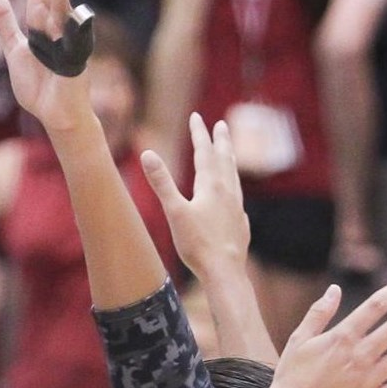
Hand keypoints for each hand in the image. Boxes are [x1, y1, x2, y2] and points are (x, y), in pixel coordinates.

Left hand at [0, 0, 94, 134]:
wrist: (55, 116)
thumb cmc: (39, 85)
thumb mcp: (13, 48)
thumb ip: (3, 19)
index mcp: (40, 19)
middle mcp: (55, 23)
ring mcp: (66, 38)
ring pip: (58, 4)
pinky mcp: (74, 57)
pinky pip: (69, 34)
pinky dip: (65, 19)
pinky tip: (63, 3)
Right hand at [142, 114, 250, 281]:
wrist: (224, 270)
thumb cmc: (197, 244)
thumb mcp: (174, 212)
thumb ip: (162, 182)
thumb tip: (147, 154)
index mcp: (210, 186)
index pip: (204, 152)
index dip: (199, 133)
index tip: (196, 117)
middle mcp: (227, 191)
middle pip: (225, 159)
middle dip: (221, 141)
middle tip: (222, 125)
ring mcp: (236, 207)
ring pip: (234, 177)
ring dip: (230, 161)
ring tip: (230, 152)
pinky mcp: (240, 222)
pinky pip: (238, 197)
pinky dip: (234, 187)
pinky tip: (233, 195)